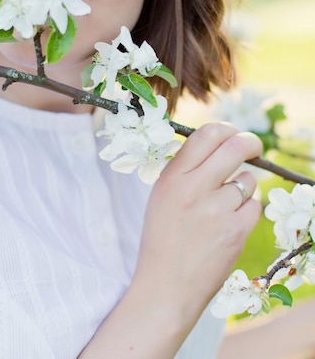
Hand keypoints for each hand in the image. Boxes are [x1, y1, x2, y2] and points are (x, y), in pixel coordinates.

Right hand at [132, 122, 261, 340]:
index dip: (225, 129)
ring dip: (242, 186)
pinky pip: (254, 205)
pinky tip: (229, 222)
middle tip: (254, 147)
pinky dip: (246, 210)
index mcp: (172, 177)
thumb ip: (185, 168)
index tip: (232, 134)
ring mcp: (217, 210)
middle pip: (235, 147)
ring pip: (247, 180)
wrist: (167, 286)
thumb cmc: (162, 237)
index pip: (206, 134)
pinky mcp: (236, 231)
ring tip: (224, 206)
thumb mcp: (162, 195)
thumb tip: (216, 142)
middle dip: (251, 142)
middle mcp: (195, 188)